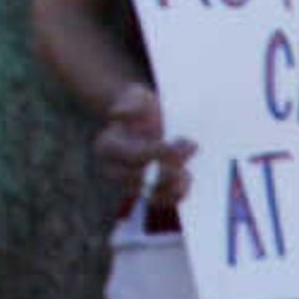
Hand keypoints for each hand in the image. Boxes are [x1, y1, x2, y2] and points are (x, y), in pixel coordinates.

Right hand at [94, 82, 193, 215]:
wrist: (144, 121)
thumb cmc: (140, 107)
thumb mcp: (135, 96)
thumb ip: (129, 103)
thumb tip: (118, 114)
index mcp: (106, 146)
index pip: (134, 156)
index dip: (158, 152)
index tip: (181, 141)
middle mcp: (113, 170)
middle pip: (143, 178)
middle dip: (171, 165)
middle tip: (191, 144)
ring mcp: (129, 184)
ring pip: (152, 195)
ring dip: (175, 184)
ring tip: (187, 168)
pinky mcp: (146, 192)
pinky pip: (163, 202)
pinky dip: (178, 193)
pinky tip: (187, 176)